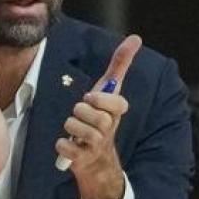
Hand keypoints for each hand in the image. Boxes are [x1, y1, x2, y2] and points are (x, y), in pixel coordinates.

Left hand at [57, 34, 139, 198]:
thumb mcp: (109, 90)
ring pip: (76, 128)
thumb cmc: (100, 117)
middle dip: (80, 111)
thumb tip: (136, 38)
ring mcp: (96, 146)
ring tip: (74, 130)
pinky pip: (65, 148)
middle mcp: (109, 129)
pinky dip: (62, 145)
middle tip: (80, 115)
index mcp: (116, 112)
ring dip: (70, 126)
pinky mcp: (82, 160)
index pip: (115, 103)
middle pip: (92, 115)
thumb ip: (120, 64)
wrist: (96, 157)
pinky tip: (68, 144)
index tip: (91, 98)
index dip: (99, 99)